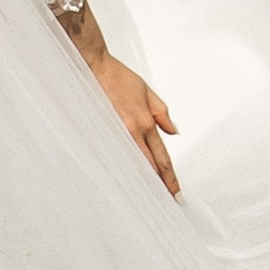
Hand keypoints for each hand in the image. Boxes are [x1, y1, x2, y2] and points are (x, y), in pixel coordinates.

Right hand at [94, 51, 179, 195]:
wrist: (93, 67)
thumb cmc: (118, 77)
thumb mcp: (147, 92)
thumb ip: (162, 114)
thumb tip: (173, 132)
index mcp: (145, 122)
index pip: (161, 158)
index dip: (169, 177)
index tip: (176, 193)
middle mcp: (132, 131)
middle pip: (149, 166)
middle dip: (159, 185)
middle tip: (167, 201)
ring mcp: (116, 133)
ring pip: (133, 165)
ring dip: (142, 181)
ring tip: (150, 196)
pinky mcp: (101, 133)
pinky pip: (116, 156)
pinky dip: (124, 169)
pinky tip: (126, 179)